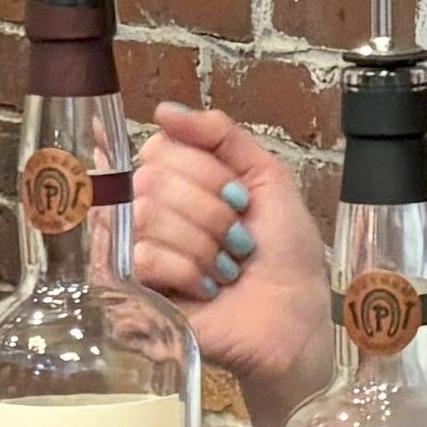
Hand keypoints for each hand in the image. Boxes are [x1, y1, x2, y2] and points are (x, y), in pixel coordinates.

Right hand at [128, 103, 330, 407]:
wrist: (295, 315)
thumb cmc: (284, 252)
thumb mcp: (266, 176)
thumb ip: (220, 134)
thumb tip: (163, 111)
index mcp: (175, 182)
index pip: (159, 147)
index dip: (206, 171)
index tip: (242, 197)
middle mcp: (146, 212)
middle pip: (150, 179)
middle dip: (211, 210)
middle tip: (238, 238)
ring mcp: (134, 252)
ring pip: (145, 215)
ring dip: (203, 243)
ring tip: (225, 267)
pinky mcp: (131, 294)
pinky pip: (142, 257)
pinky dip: (187, 271)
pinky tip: (206, 288)